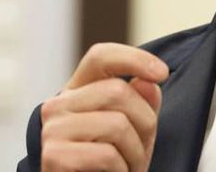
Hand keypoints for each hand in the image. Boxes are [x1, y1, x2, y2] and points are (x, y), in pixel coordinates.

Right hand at [39, 43, 168, 171]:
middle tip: (141, 150)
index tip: (162, 74)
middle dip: (144, 123)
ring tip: (128, 167)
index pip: (101, 56)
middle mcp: (58, 104)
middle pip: (118, 91)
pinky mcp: (53, 155)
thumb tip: (148, 83)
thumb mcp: (134, 133)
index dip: (134, 58)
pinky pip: (106, 154)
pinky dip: (122, 170)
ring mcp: (53, 129)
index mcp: (77, 91)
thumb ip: (143, 104)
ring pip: (117, 123)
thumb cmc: (109, 168)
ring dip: (135, 154)